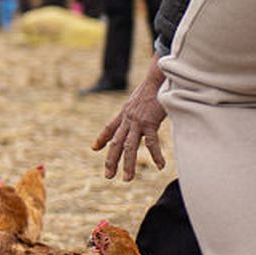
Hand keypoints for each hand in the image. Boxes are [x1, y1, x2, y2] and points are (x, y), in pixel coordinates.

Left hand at [92, 56, 168, 180]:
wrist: (158, 75)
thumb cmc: (155, 85)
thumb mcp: (141, 98)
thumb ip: (140, 108)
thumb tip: (145, 112)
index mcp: (125, 113)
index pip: (109, 128)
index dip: (101, 138)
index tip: (95, 148)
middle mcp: (127, 118)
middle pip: (116, 144)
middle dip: (111, 161)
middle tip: (108, 176)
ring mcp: (137, 121)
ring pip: (129, 147)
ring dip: (128, 165)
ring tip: (127, 179)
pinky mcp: (149, 122)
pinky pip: (151, 143)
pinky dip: (156, 155)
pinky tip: (160, 166)